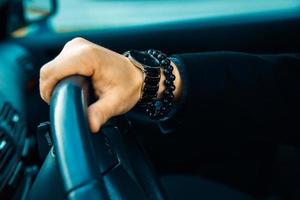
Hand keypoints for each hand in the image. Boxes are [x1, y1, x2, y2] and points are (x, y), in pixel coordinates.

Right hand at [40, 37, 180, 132]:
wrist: (137, 75)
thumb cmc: (128, 86)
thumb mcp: (115, 102)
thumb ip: (100, 113)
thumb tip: (90, 126)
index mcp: (86, 56)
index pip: (51, 72)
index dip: (49, 91)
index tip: (58, 105)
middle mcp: (78, 46)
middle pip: (48, 70)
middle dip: (52, 89)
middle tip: (68, 103)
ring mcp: (76, 46)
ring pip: (51, 68)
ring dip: (56, 84)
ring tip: (73, 95)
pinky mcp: (75, 50)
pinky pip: (58, 66)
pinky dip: (60, 78)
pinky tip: (74, 87)